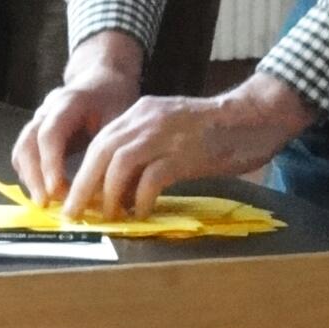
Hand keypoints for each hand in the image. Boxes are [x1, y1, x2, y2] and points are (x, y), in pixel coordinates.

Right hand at [13, 31, 143, 207]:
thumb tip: (115, 195)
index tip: (57, 192)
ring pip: (22, 149)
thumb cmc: (114, 98)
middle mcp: (47, 109)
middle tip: (47, 204)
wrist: (102, 78)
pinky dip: (30, 174)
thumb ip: (113, 151)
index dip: (50, 164)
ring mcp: (38, 119)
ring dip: (30, 177)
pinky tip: (47, 192)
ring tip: (47, 203)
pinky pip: (24, 153)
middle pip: (28, 142)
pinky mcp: (37, 131)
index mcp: (68, 102)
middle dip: (34, 176)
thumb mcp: (120, 119)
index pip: (50, 134)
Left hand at [61, 70, 316, 220]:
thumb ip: (145, 145)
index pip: (100, 140)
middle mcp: (147, 118)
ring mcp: (165, 134)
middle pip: (101, 151)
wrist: (252, 117)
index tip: (76, 195)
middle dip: (84, 184)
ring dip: (108, 193)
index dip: (84, 169)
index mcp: (141, 111)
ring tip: (108, 216)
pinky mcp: (185, 153)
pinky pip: (151, 178)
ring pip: (119, 163)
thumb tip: (120, 184)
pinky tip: (141, 212)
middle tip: (76, 212)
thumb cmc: (214, 129)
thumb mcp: (169, 127)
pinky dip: (140, 198)